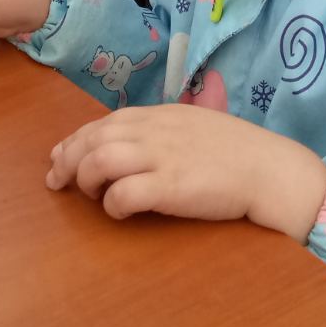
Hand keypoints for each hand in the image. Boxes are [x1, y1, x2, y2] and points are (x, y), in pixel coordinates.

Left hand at [47, 104, 325, 239]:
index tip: (58, 157)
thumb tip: (137, 135)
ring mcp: (161, 157)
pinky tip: (118, 211)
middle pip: (93, 138)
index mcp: (159, 115)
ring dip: (85, 179)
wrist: (268, 169)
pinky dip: (112, 203)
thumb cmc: (236, 151)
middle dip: (67, 159)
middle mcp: (154, 131)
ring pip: (100, 159)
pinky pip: (124, 193)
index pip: (103, 122)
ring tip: (91, 195)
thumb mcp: (196, 124)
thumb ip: (166, 127)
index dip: (74, 140)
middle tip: (57, 181)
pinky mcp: (170, 186)